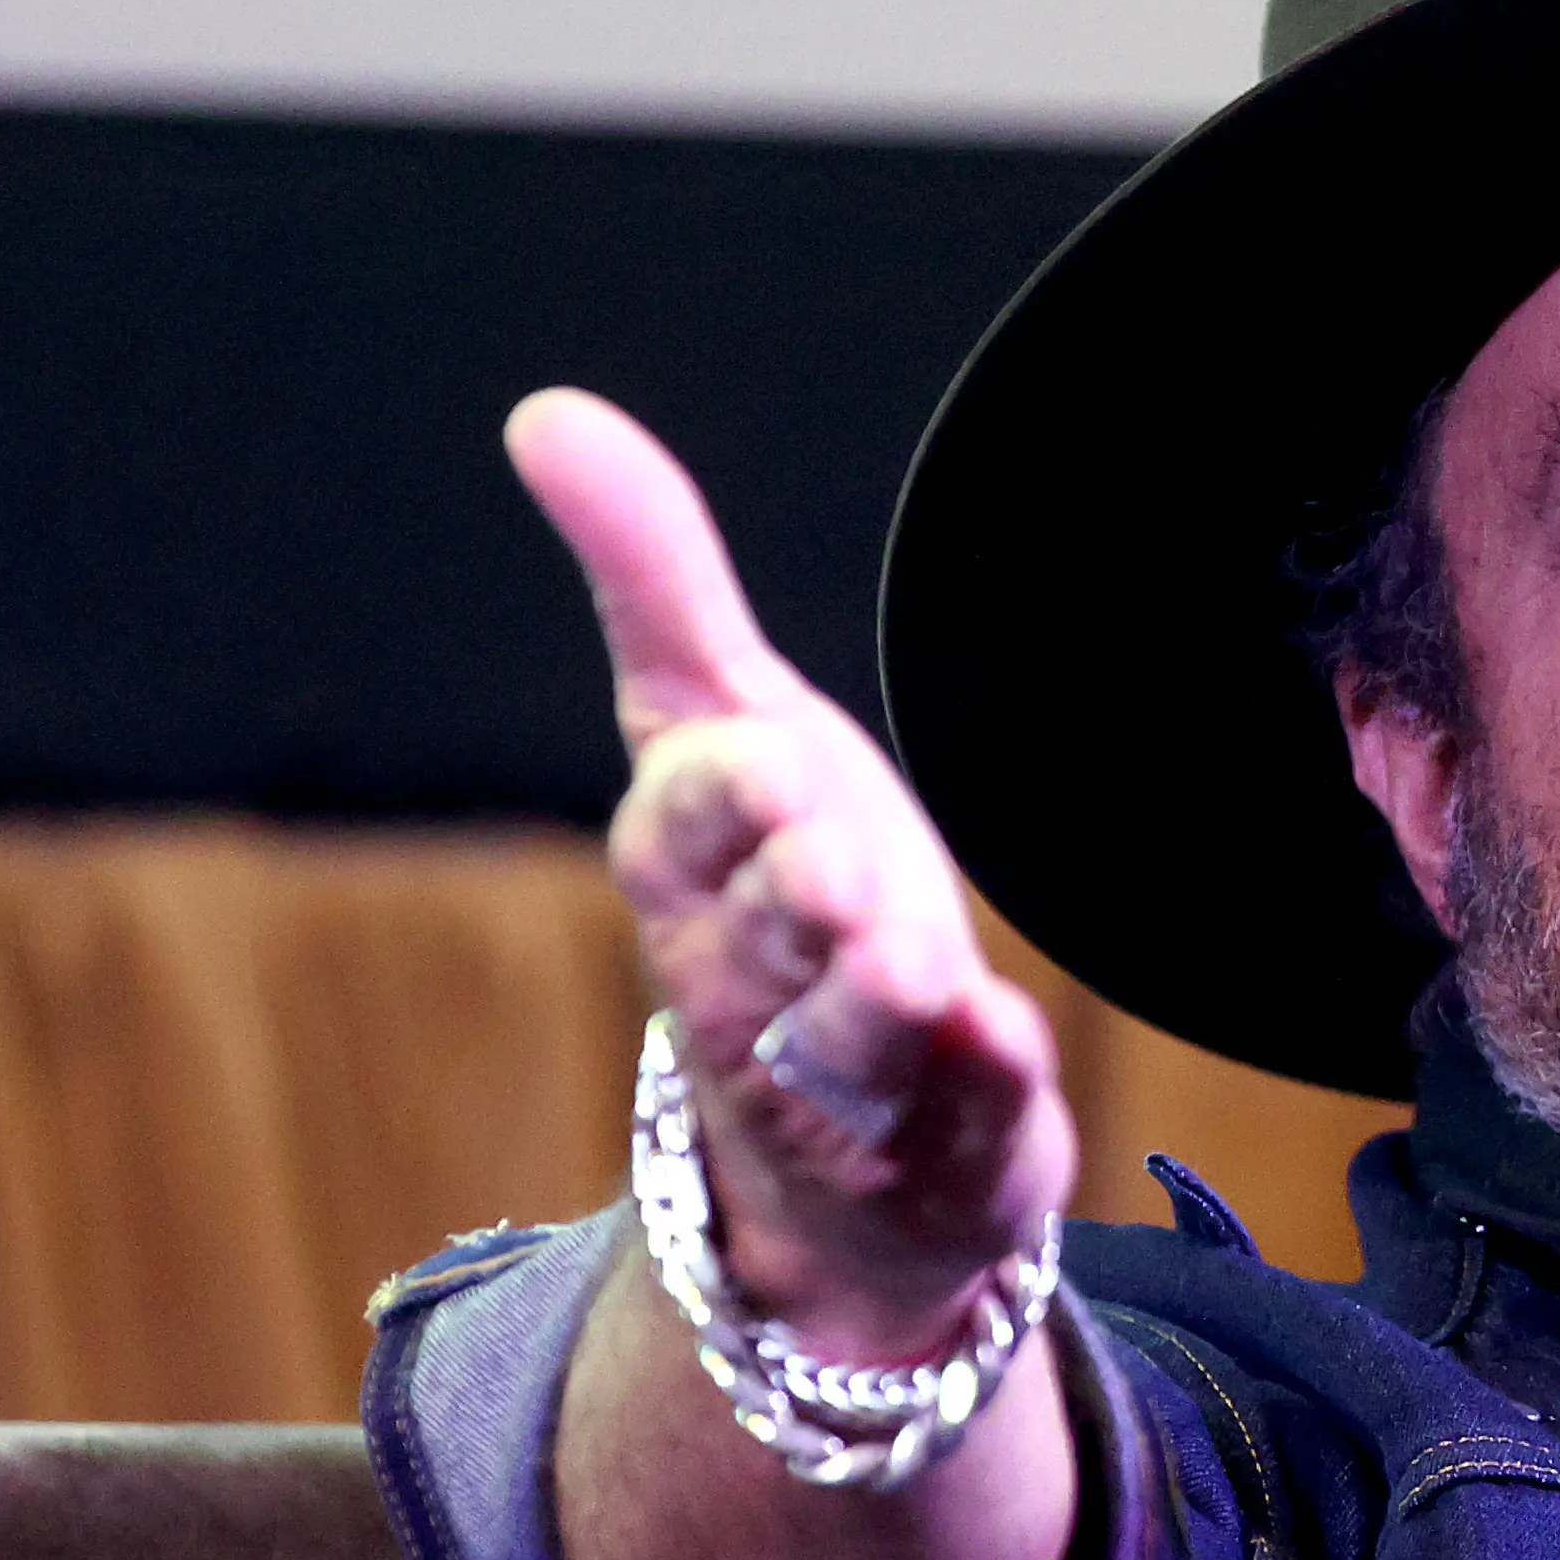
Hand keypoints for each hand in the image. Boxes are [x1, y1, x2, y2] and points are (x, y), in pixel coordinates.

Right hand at [508, 388, 1075, 1357]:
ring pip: (854, 1042)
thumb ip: (656, 581)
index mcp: (691, 877)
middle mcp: (752, 989)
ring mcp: (851, 1082)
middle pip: (763, 938)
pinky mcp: (950, 1144)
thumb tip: (547, 412)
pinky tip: (1012, 1047)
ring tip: (920, 975)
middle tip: (836, 874)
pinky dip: (986, 1085)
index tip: (770, 762)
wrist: (844, 1147)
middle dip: (795, 904)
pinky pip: (967, 1118)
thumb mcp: (719, 728)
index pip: (684, 826)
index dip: (724, 798)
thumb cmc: (771, 896)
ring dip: (882, 1005)